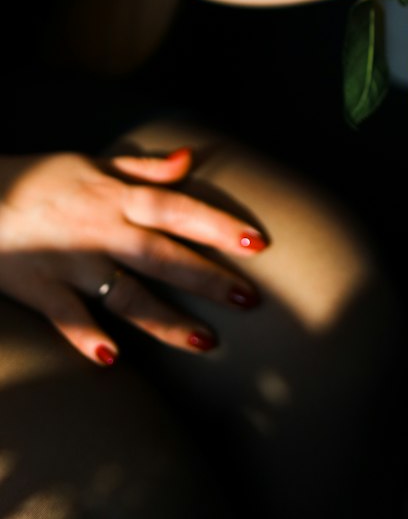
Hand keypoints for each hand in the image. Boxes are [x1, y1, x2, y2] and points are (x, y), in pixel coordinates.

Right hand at [0, 148, 266, 364]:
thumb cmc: (39, 181)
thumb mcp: (92, 165)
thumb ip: (144, 168)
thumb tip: (190, 158)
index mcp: (117, 197)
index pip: (179, 210)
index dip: (219, 225)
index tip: (257, 243)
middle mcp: (102, 231)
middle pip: (164, 256)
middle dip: (208, 279)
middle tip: (250, 300)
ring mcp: (72, 263)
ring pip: (126, 295)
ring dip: (166, 320)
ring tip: (206, 342)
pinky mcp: (40, 289)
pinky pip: (66, 318)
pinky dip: (86, 338)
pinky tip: (113, 360)